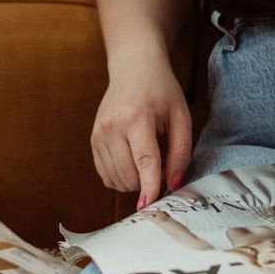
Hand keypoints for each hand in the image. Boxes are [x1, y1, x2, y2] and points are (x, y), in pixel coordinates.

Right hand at [91, 52, 191, 210]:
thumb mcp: (181, 116)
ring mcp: (99, 133)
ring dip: (134, 180)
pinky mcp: (93, 139)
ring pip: (116, 178)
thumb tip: (173, 184)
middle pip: (129, 174)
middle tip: (162, 164)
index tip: (150, 206)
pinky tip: (132, 161)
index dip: (149, 186)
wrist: (133, 68)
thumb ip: (181, 151)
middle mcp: (112, 125)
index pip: (144, 160)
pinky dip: (121, 177)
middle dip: (147, 181)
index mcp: (137, 117)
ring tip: (147, 158)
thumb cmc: (161, 91)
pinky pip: (105, 174)